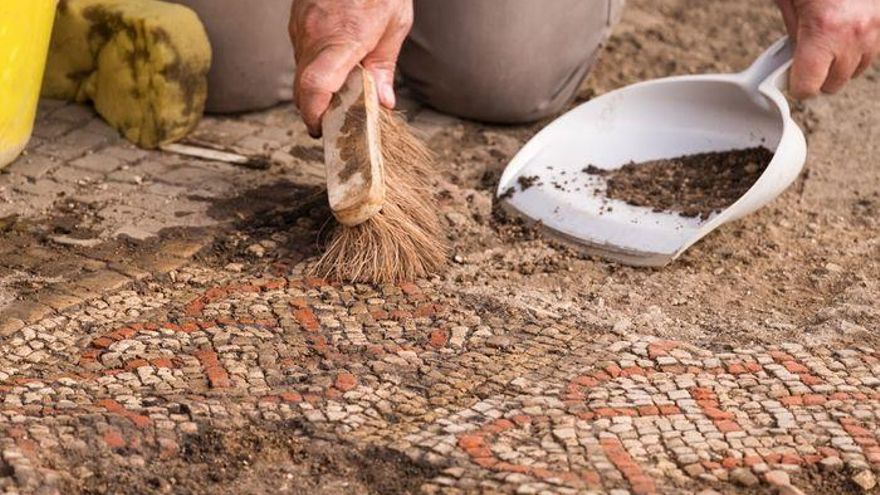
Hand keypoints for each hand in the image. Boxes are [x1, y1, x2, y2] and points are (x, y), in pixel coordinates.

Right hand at [290, 0, 412, 136]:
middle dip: (316, 112)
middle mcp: (314, 35)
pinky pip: (302, 56)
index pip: (317, 86)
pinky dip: (314, 71)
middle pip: (303, 89)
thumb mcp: (396, 23)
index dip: (315, 114)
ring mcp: (301, 28)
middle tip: (334, 126)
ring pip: (301, 74)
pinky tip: (334, 71)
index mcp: (344, 38)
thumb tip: (383, 103)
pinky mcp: (296, 22)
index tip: (323, 130)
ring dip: (316, 92)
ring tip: (338, 100)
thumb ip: (385, 66)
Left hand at [777, 0, 879, 98]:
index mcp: (823, 29)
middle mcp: (854, 33)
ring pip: (856, 70)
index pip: (807, 87)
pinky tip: (845, 32)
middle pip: (833, 84)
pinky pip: (872, 51)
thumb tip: (792, 57)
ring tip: (828, 40)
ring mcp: (876, 27)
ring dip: (840, 62)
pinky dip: (858, 47)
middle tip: (807, 56)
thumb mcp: (788, 0)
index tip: (790, 80)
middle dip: (817, 74)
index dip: (795, 85)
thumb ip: (791, 33)